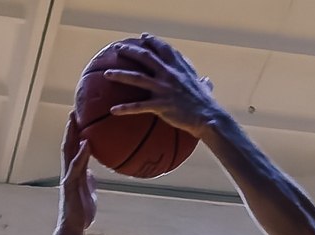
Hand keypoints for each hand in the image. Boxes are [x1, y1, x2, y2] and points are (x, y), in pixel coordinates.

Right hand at [58, 123, 96, 231]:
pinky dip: (81, 154)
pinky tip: (87, 143)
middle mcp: (69, 170)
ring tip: (75, 119)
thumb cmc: (81, 211)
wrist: (74, 227)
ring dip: (71, 135)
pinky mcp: (69, 185)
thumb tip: (91, 171)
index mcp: (74, 171)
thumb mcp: (89, 190)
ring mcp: (68, 177)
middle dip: (70, 128)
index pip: (74, 147)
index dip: (76, 132)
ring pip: (68, 151)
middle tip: (74, 110)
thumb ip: (89, 179)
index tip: (80, 116)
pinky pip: (76, 167)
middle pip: (68, 144)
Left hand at [97, 34, 225, 137]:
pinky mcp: (160, 105)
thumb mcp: (205, 88)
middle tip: (117, 48)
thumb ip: (203, 82)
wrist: (208, 118)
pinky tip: (113, 110)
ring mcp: (163, 89)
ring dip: (119, 75)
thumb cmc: (207, 104)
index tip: (143, 36)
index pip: (163, 48)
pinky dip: (125, 108)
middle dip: (129, 51)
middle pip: (145, 57)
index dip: (152, 41)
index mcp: (179, 68)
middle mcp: (169, 74)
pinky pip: (138, 106)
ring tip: (106, 74)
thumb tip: (207, 82)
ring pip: (136, 78)